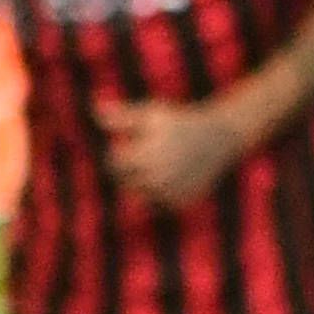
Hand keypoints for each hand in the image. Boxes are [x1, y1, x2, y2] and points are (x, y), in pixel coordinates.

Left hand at [98, 97, 254, 210]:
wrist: (221, 137)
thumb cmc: (179, 122)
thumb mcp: (150, 115)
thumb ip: (121, 117)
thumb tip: (93, 109)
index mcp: (146, 156)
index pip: (113, 164)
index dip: (117, 154)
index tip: (131, 144)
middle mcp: (158, 178)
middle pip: (124, 182)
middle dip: (128, 170)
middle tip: (147, 154)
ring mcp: (172, 192)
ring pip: (140, 195)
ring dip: (141, 183)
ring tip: (158, 164)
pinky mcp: (183, 201)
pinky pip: (158, 204)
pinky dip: (157, 193)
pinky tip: (169, 176)